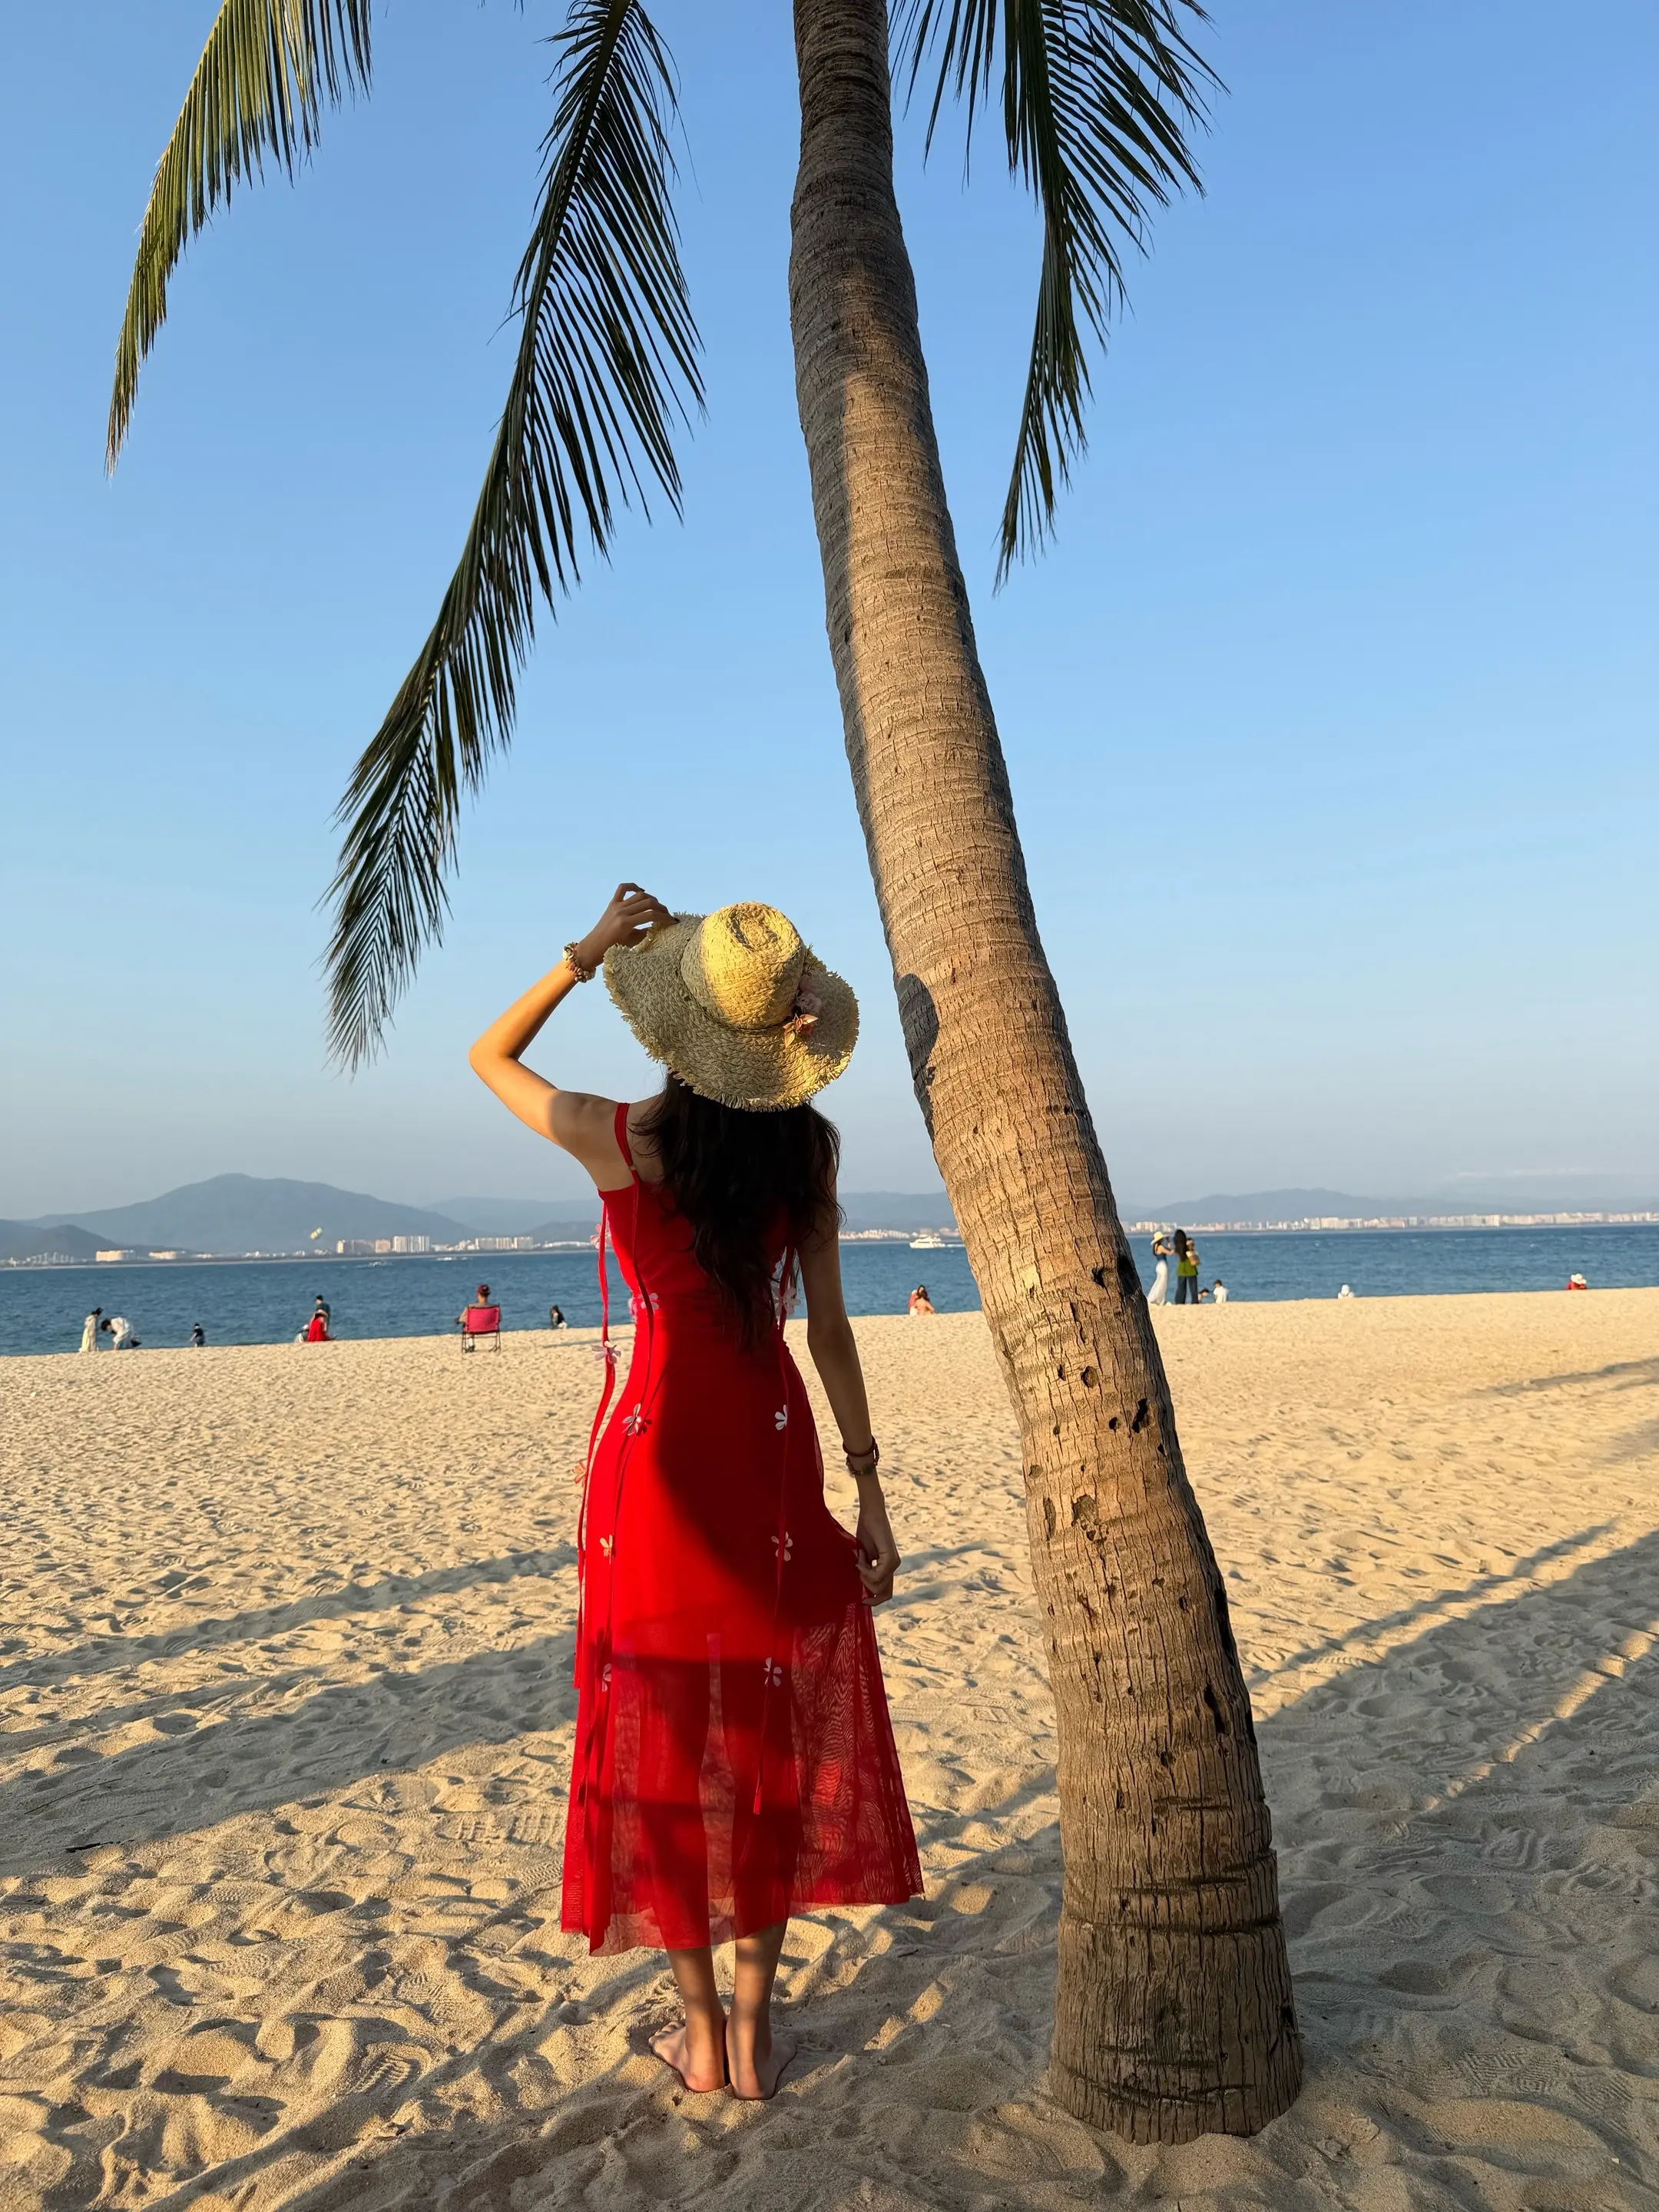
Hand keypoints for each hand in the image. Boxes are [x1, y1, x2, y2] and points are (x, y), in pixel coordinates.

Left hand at [573, 883, 672, 970]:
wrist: (594, 946)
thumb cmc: (612, 948)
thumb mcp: (632, 942)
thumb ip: (645, 932)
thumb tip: (659, 926)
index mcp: (626, 923)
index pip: (651, 915)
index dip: (664, 917)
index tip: (673, 921)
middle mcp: (622, 911)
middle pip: (647, 903)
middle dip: (661, 908)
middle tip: (667, 914)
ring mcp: (616, 905)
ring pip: (639, 895)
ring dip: (651, 899)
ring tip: (658, 906)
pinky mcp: (612, 902)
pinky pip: (623, 888)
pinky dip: (633, 886)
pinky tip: (642, 891)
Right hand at [854, 1490, 899, 1604]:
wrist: (870, 1514)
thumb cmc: (866, 1531)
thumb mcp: (864, 1555)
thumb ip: (865, 1570)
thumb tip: (859, 1587)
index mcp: (888, 1567)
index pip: (886, 1592)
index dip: (874, 1600)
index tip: (860, 1600)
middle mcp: (894, 1566)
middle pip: (885, 1594)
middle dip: (867, 1590)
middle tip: (857, 1570)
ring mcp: (894, 1563)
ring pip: (879, 1585)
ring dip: (864, 1576)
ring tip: (859, 1559)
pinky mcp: (891, 1558)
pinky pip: (877, 1575)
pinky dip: (866, 1570)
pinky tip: (861, 1557)